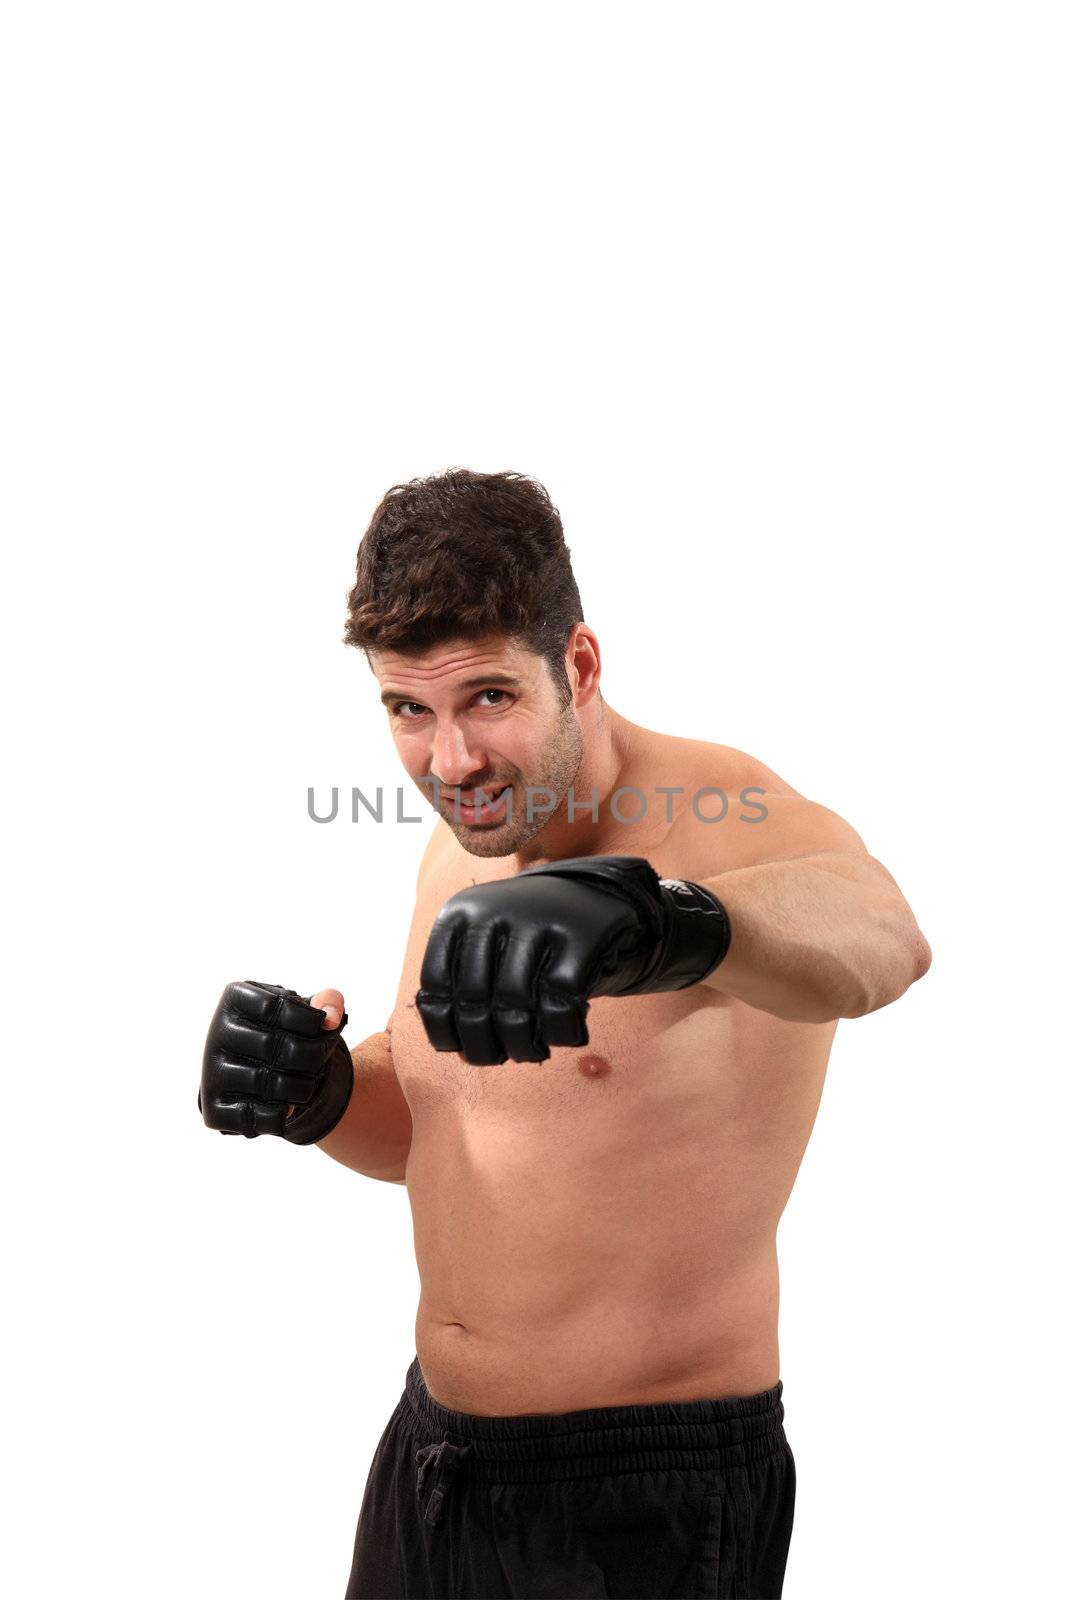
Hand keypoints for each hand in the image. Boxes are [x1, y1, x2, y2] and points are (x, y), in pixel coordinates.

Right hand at [199, 981, 353, 1144]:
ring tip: (306, 1083)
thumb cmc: (289, 1032)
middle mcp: (216, 1033)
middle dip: (312, 1056)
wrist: (264, 1071)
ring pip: (269, 1084)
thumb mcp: (309, 1009)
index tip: (320, 1026)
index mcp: (235, 999)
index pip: (274, 1006)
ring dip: (303, 1088)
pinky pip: (254, 1117)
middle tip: (320, 1060)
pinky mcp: (213, 1108)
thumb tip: (332, 1018)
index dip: (309, 1019)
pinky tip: (285, 1106)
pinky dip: (280, 1116)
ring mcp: (212, 1072)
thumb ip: (329, 1000)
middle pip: (276, 1046)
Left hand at [415, 855, 729, 1065]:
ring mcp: (538, 919)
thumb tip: (456, 1051)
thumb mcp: (492, 951)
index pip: (435, 986)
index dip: (446, 1030)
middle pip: (473, 1002)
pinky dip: (563, 1033)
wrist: (605, 899)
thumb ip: (468, 993)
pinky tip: (570, 1036)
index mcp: (461, 913)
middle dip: (484, 1046)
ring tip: (533, 1054)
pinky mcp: (580, 935)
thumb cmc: (536, 941)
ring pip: (514, 1007)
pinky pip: (560, 1003)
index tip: (462, 1052)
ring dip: (523, 1046)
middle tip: (501, 1060)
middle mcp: (494, 910)